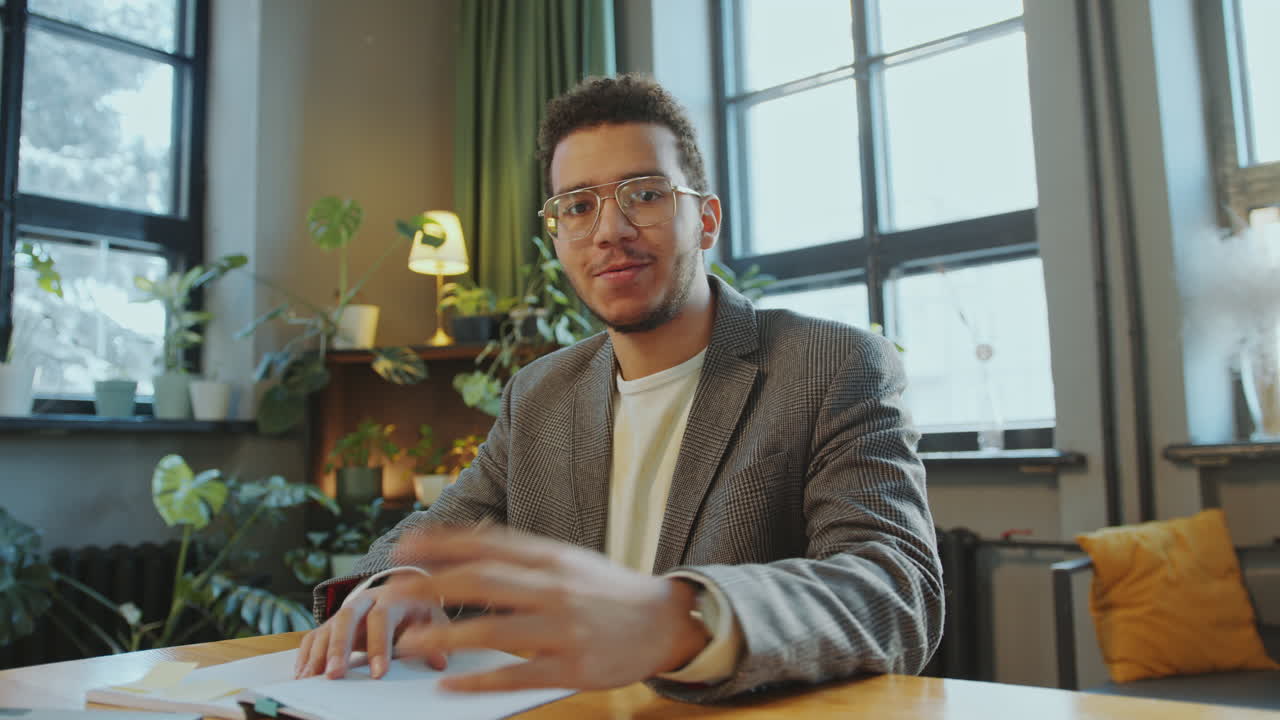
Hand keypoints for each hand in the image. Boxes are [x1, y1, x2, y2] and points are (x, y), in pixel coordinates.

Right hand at [294, 573, 449, 679]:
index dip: (379, 645)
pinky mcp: (331, 623)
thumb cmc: (416, 608)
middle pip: (347, 617)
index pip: (382, 617)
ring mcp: (345, 611)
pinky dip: (306, 655)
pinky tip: (302, 674)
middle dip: (339, 647)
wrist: (401, 589)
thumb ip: (436, 635)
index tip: (379, 674)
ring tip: (312, 679)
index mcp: (392, 596)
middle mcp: (364, 600)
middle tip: (335, 675)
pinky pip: (313, 636)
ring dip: (318, 653)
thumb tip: (440, 660)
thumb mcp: (431, 616)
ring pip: (327, 627)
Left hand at [388, 526, 710, 691]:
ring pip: (494, 629)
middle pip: (483, 580)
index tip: (403, 547)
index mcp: (554, 557)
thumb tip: (477, 534)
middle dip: (430, 584)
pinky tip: (448, 684)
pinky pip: (517, 674)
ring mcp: (566, 628)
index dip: (441, 543)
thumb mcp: (571, 559)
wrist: (667, 623)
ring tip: (406, 644)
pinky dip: (479, 680)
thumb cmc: (610, 591)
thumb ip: (527, 551)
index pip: (488, 543)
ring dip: (444, 635)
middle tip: (391, 593)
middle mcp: (557, 587)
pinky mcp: (573, 668)